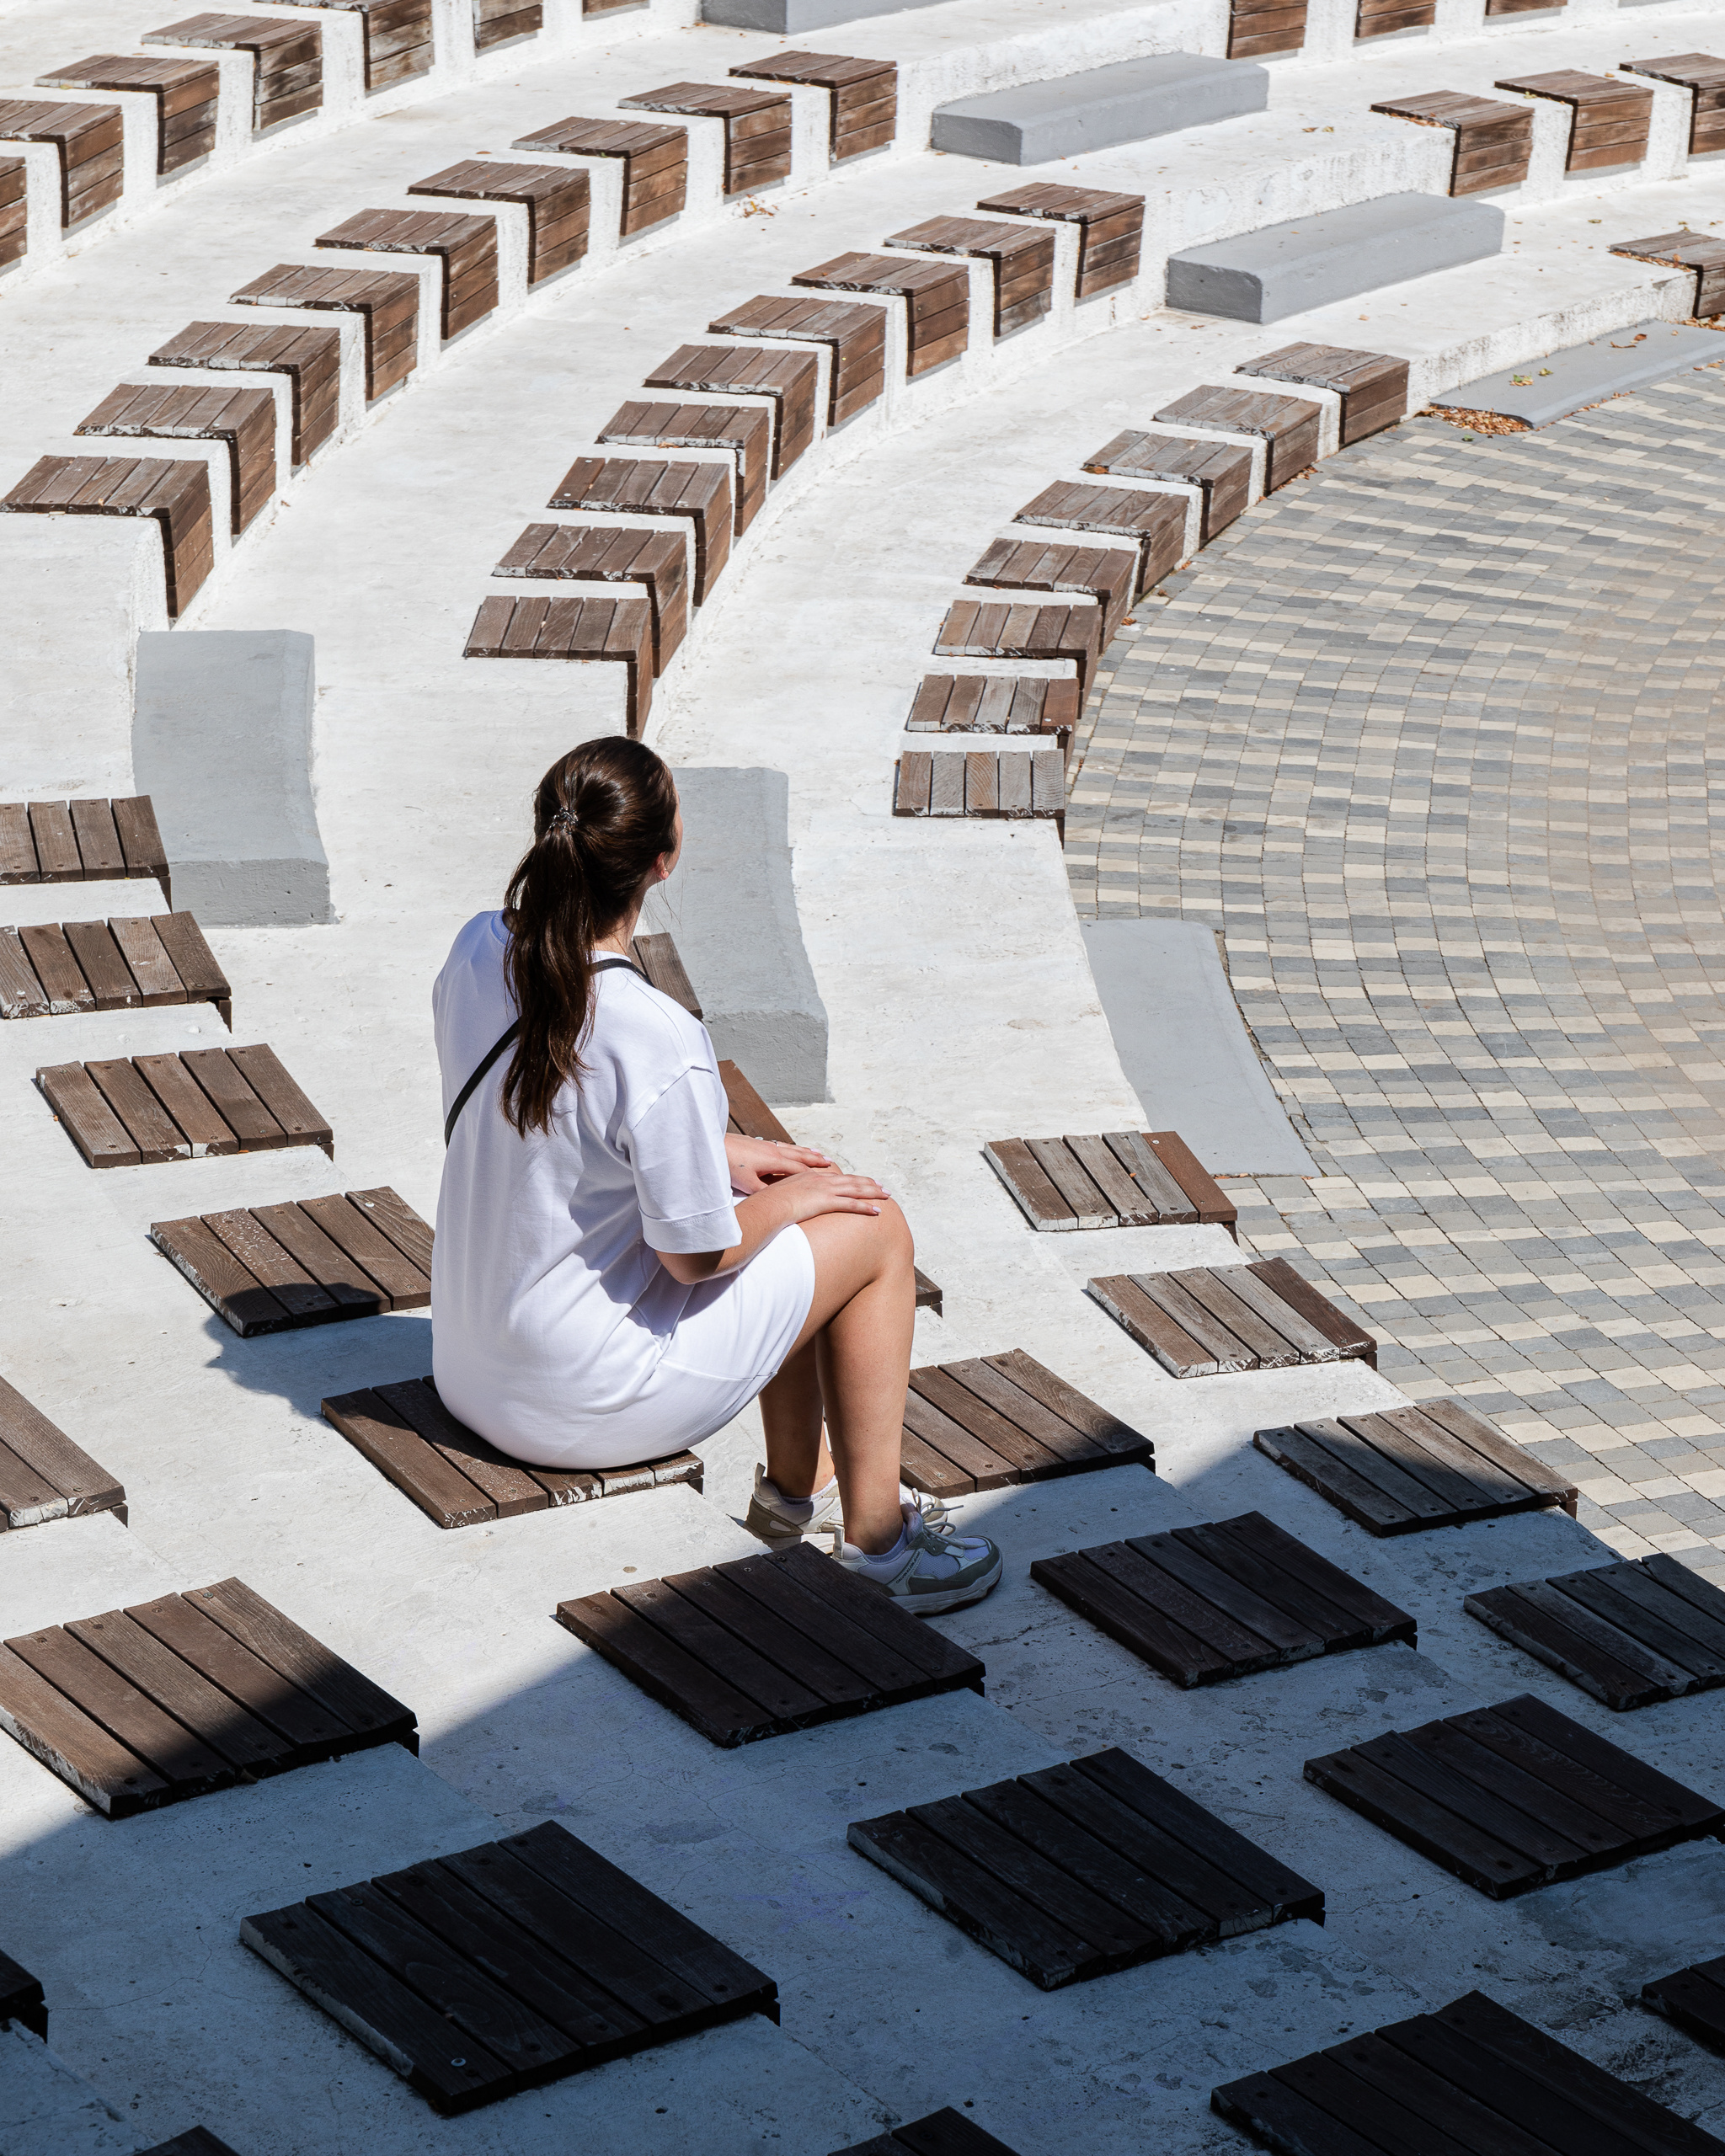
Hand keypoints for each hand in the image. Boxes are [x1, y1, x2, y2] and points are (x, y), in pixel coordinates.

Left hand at [725, 1133, 832, 1194]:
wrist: (712, 1145)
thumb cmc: (728, 1164)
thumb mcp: (748, 1184)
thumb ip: (765, 1192)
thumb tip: (780, 1199)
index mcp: (774, 1160)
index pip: (799, 1169)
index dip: (815, 1174)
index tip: (829, 1177)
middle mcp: (773, 1150)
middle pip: (799, 1155)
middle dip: (815, 1159)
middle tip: (829, 1161)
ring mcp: (765, 1145)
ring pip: (791, 1148)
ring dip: (805, 1151)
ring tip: (816, 1151)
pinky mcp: (757, 1143)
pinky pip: (781, 1145)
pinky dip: (790, 1147)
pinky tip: (788, 1148)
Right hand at [761, 1166, 891, 1221]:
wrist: (768, 1204)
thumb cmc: (771, 1203)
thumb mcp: (781, 1196)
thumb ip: (791, 1197)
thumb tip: (790, 1205)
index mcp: (811, 1176)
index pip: (837, 1177)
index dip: (852, 1179)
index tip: (863, 1182)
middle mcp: (821, 1179)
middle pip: (851, 1180)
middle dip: (869, 1183)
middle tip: (882, 1187)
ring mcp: (825, 1189)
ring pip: (856, 1189)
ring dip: (873, 1192)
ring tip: (886, 1196)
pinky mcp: (827, 1201)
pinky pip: (851, 1204)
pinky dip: (866, 1207)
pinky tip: (877, 1211)